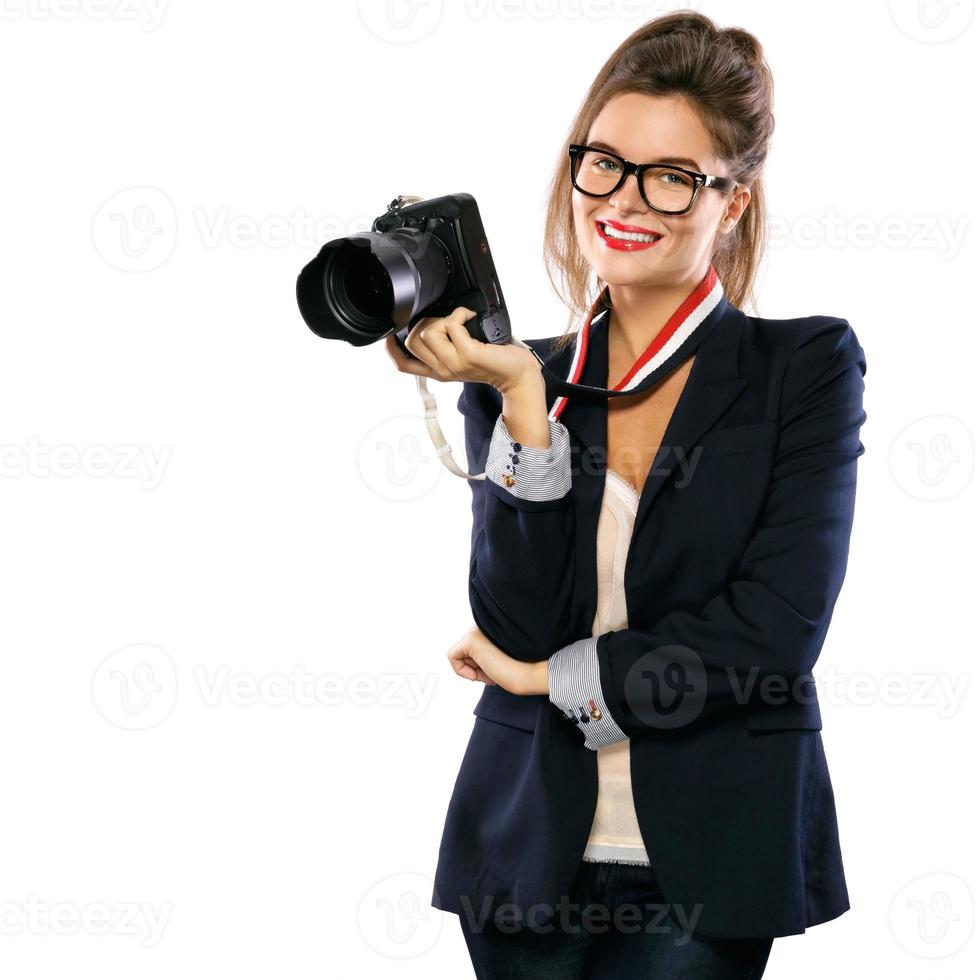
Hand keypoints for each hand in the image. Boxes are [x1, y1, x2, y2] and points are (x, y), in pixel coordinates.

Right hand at [384, 306, 541, 394]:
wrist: (517, 375)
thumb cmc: (494, 362)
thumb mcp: (461, 358)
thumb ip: (444, 348)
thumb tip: (430, 322)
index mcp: (437, 372)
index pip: (403, 365)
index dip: (392, 348)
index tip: (392, 333)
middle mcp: (442, 371)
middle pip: (413, 340)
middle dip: (426, 321)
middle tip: (448, 321)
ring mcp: (454, 364)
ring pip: (428, 331)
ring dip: (444, 318)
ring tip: (460, 320)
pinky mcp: (468, 355)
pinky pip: (451, 325)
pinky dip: (460, 314)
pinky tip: (470, 317)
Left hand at [447, 624, 548, 695]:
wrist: (529, 674)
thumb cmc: (517, 671)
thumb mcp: (496, 658)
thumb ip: (482, 653)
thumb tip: (463, 658)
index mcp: (490, 627)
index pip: (472, 648)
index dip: (480, 665)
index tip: (496, 670)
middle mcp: (482, 625)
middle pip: (464, 651)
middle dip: (476, 667)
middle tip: (494, 673)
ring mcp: (476, 631)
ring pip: (459, 654)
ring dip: (473, 670)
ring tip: (491, 672)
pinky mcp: (471, 640)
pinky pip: (452, 657)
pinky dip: (461, 671)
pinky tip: (477, 675)